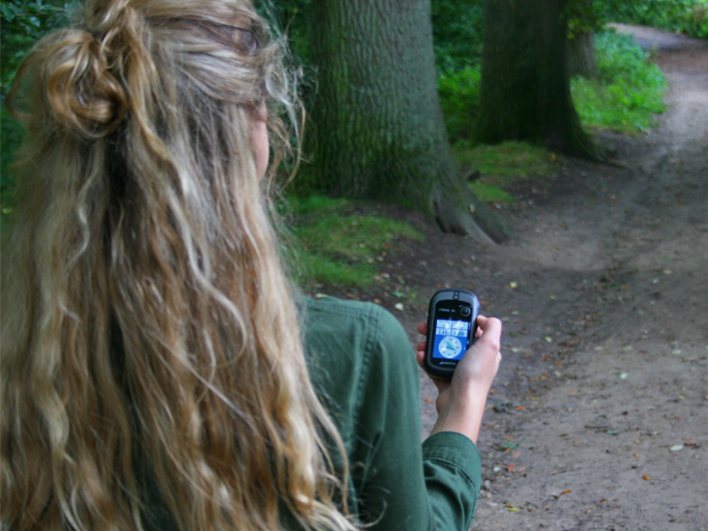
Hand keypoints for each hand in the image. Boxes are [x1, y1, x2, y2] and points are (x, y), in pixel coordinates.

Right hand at [416, 316, 501, 442]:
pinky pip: (433, 365)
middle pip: (453, 339)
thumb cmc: (475, 376)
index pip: (473, 330)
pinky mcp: (446, 379)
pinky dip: (425, 360)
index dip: (460, 322)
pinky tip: (420, 356)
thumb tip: (482, 318)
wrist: (459, 404)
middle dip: (438, 332)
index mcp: (485, 351)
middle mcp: (473, 360)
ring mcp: (459, 370)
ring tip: (421, 343)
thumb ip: (492, 327)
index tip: (448, 317)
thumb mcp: (490, 345)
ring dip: (429, 345)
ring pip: (441, 350)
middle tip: (425, 327)